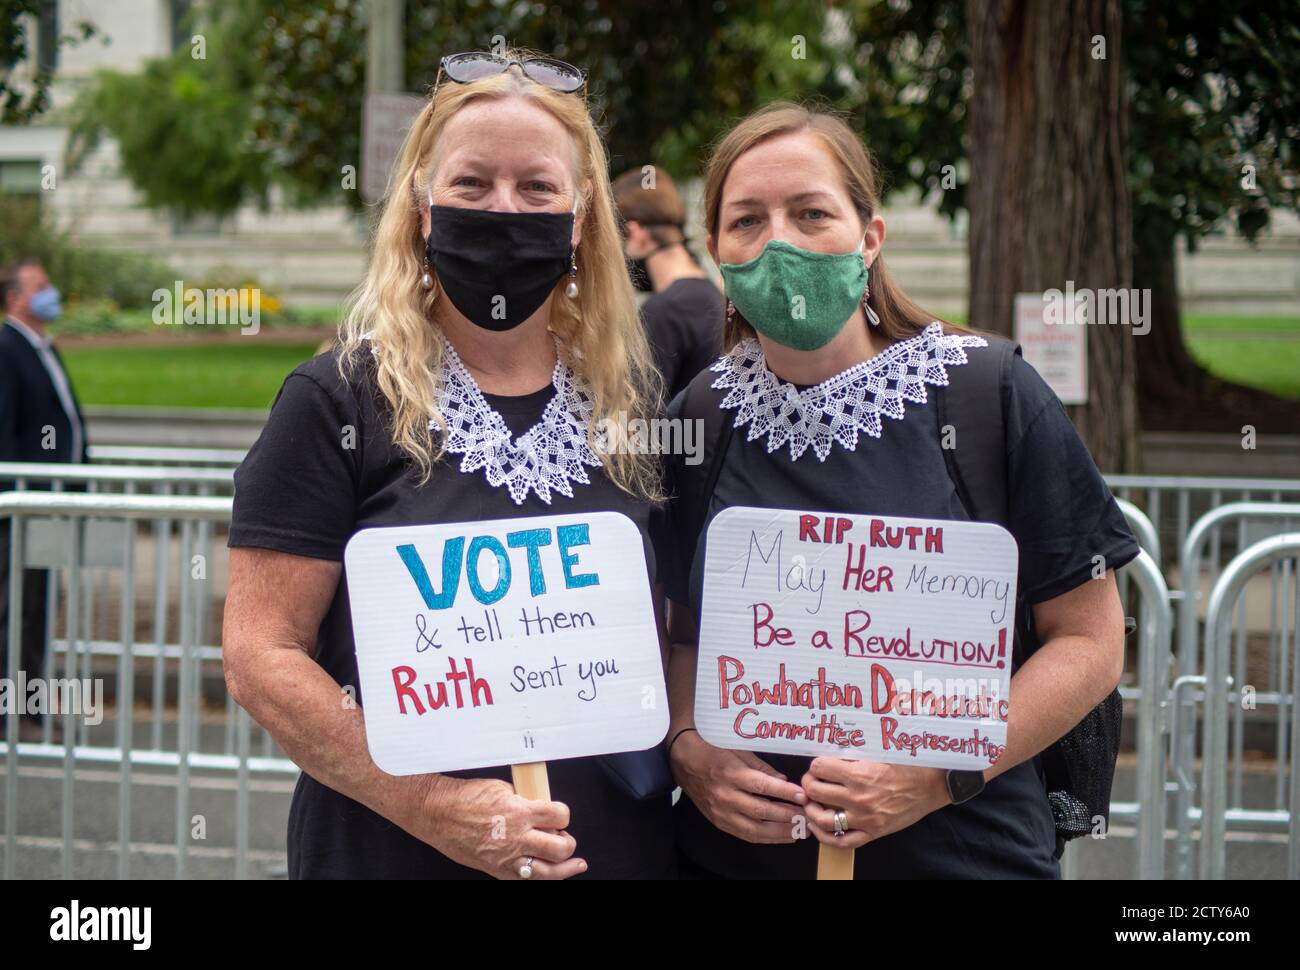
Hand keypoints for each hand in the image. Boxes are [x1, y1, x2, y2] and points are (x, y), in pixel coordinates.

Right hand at [403, 775, 586, 879]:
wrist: (438, 814)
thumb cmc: (465, 799)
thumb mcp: (503, 790)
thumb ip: (525, 802)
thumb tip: (540, 809)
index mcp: (520, 812)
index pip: (560, 816)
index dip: (563, 814)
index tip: (560, 814)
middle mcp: (517, 837)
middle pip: (560, 848)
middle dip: (567, 842)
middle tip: (563, 837)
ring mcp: (507, 858)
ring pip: (548, 872)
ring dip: (564, 868)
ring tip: (574, 864)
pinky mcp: (497, 870)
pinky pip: (525, 881)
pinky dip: (539, 878)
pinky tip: (547, 873)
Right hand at [669, 729, 806, 843]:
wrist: (684, 760)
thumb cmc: (713, 750)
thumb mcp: (738, 750)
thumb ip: (762, 768)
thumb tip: (784, 783)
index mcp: (732, 774)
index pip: (762, 787)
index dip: (784, 793)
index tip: (803, 796)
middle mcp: (726, 795)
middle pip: (761, 811)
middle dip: (788, 816)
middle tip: (808, 816)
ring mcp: (721, 811)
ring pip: (754, 829)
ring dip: (780, 832)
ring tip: (800, 831)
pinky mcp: (718, 821)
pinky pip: (745, 835)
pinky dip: (765, 838)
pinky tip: (781, 837)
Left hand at [801, 759, 948, 848]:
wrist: (930, 786)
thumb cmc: (906, 766)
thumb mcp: (878, 754)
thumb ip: (853, 756)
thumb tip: (830, 754)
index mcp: (860, 774)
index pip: (819, 768)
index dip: (815, 766)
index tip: (818, 767)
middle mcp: (859, 797)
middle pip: (816, 792)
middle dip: (809, 785)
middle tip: (811, 782)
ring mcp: (865, 818)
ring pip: (823, 819)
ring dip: (811, 810)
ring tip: (811, 803)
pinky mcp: (872, 833)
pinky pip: (842, 841)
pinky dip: (824, 837)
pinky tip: (818, 827)